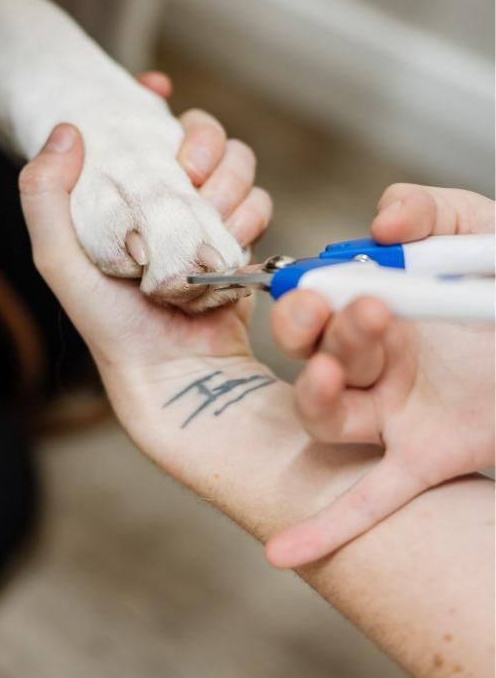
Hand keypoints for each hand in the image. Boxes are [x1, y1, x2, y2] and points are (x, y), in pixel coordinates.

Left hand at [20, 122, 265, 390]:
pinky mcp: (240, 238)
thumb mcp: (58, 258)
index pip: (145, 123)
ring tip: (206, 224)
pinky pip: (260, 203)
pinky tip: (226, 248)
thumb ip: (44, 195)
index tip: (155, 89)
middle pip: (205, 133)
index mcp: (125, 189)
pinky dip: (246, 221)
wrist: (170, 369)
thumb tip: (67, 130)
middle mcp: (168, 195)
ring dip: (228, 187)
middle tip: (189, 174)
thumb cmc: (108, 319)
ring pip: (239, 163)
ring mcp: (208, 214)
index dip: (153, 98)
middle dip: (204, 144)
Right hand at [265, 183, 494, 567]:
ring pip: (326, 418)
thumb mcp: (476, 230)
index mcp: (380, 302)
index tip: (325, 280)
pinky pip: (372, 498)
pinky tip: (285, 553)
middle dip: (312, 330)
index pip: (318, 298)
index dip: (309, 291)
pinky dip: (326, 527)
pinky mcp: (428, 456)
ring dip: (314, 395)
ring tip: (330, 371)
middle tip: (346, 308)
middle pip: (312, 352)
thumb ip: (428, 210)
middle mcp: (378, 360)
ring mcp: (396, 412)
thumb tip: (381, 226)